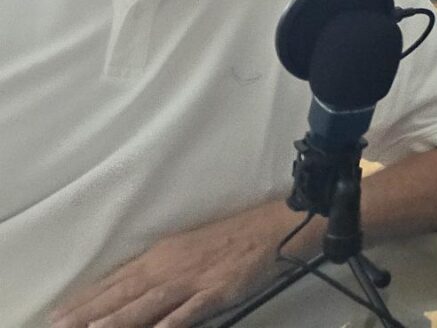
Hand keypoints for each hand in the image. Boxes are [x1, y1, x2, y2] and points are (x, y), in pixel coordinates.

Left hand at [50, 201, 297, 327]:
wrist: (271, 229)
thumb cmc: (229, 240)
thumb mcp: (186, 250)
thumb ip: (158, 273)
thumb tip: (129, 294)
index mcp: (160, 256)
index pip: (114, 281)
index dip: (84, 300)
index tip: (56, 315)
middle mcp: (169, 266)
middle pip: (122, 294)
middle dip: (87, 313)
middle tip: (57, 327)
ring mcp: (192, 280)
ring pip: (147, 303)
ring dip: (117, 319)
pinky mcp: (215, 291)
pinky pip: (188, 311)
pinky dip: (169, 322)